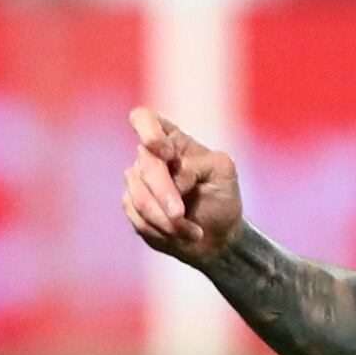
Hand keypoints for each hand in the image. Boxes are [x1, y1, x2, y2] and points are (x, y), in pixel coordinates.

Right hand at [121, 106, 243, 262]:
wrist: (216, 236)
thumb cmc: (221, 198)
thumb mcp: (223, 174)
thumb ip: (199, 163)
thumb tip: (174, 174)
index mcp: (173, 140)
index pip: (144, 118)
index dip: (148, 130)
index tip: (166, 153)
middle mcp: (150, 156)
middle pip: (146, 165)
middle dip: (165, 193)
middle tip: (180, 214)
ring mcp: (138, 180)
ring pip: (139, 196)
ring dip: (167, 219)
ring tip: (193, 232)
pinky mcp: (132, 205)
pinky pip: (137, 216)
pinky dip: (162, 229)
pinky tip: (181, 234)